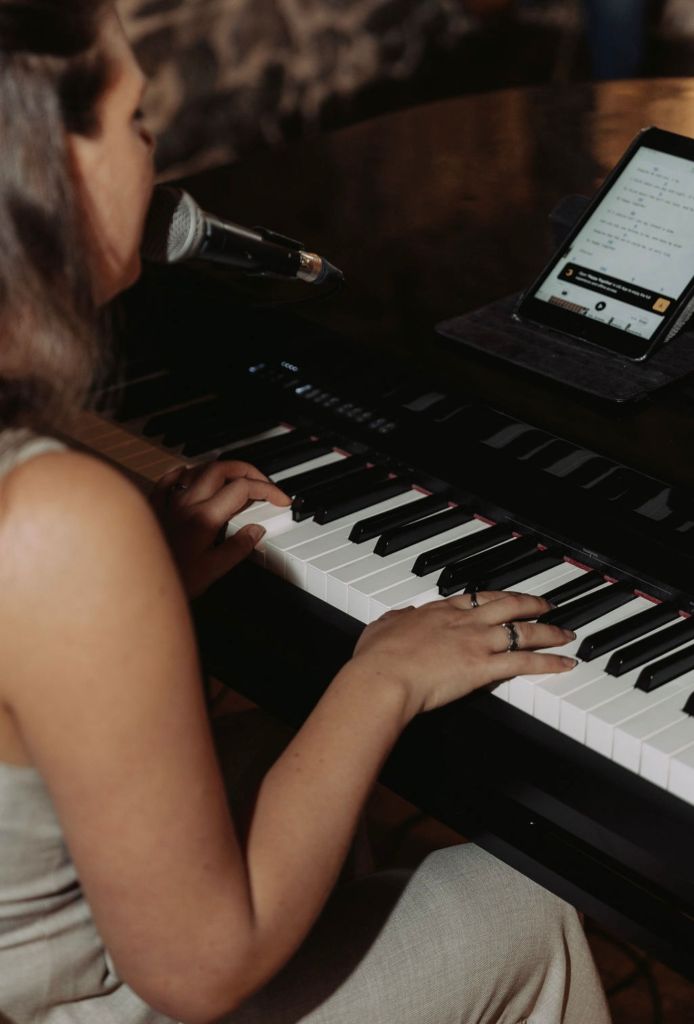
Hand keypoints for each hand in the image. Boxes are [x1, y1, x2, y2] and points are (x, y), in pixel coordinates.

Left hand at [151, 461, 290, 597]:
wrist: (132, 583)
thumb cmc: (170, 580)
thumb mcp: (212, 571)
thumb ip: (237, 548)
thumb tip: (256, 531)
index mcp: (206, 517)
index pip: (243, 489)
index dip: (268, 490)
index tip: (281, 499)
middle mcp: (187, 503)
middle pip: (222, 469)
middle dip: (248, 470)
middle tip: (263, 483)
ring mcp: (169, 503)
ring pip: (198, 470)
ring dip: (221, 469)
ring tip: (236, 479)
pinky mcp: (154, 508)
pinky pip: (168, 480)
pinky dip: (183, 473)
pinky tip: (188, 474)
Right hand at [351, 591, 575, 717]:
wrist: (384, 677)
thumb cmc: (377, 658)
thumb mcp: (381, 627)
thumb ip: (395, 619)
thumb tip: (401, 615)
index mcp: (439, 611)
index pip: (476, 598)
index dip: (496, 597)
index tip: (506, 597)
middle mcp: (464, 621)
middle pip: (507, 605)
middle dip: (531, 604)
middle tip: (547, 605)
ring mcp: (477, 642)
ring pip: (523, 631)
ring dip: (549, 631)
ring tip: (566, 633)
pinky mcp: (485, 667)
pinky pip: (526, 662)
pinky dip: (549, 662)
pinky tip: (564, 663)